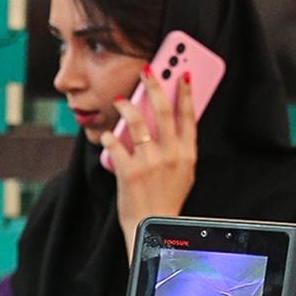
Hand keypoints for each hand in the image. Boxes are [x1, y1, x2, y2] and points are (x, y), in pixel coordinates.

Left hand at [103, 66, 197, 257]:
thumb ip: (180, 147)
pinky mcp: (129, 172)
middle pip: (163, 111)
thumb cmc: (167, 198)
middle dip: (155, 85)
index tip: (181, 72)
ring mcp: (150, 162)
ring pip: (137, 122)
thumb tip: (174, 119)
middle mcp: (170, 155)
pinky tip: (107, 134)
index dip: (185, 91)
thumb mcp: (184, 172)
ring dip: (127, 105)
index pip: (188, 115)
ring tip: (120, 99)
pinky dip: (109, 137)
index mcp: (187, 154)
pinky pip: (116, 144)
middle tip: (147, 69)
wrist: (152, 226)